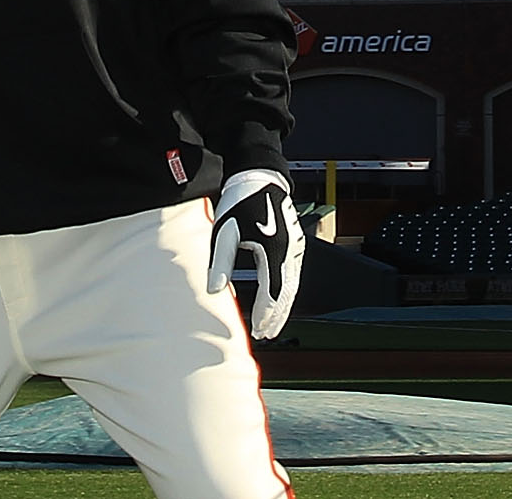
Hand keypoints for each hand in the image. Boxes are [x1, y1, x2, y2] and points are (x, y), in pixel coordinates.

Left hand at [207, 169, 302, 339]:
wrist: (259, 176)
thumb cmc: (240, 201)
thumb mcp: (224, 231)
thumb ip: (220, 263)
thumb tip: (214, 291)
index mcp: (273, 250)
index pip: (272, 292)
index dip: (265, 314)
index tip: (257, 330)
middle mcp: (290, 251)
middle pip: (287, 293)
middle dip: (276, 316)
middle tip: (265, 334)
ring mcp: (296, 247)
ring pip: (293, 285)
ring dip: (283, 306)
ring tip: (272, 324)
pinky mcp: (296, 243)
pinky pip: (294, 274)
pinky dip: (287, 291)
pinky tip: (279, 299)